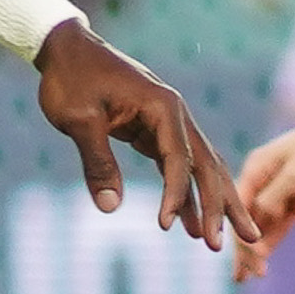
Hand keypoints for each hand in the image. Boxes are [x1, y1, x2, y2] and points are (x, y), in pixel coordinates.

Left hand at [35, 22, 253, 252]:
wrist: (67, 49)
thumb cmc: (71, 80)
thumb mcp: (78, 120)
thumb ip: (97, 162)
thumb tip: (110, 207)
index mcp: (163, 107)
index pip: (179, 159)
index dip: (176, 195)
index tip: (166, 226)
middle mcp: (176, 114)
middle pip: (207, 166)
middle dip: (219, 206)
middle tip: (227, 244)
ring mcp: (169, 123)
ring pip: (201, 168)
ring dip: (213, 204)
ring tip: (223, 242)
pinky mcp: (156, 132)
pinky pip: (180, 167)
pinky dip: (187, 194)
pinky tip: (189, 224)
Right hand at [230, 104, 294, 281]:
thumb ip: (273, 200)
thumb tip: (257, 225)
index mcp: (258, 168)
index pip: (240, 210)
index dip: (239, 239)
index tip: (243, 265)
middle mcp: (265, 178)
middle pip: (249, 220)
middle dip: (243, 250)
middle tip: (240, 280)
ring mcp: (283, 187)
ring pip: (264, 224)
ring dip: (256, 249)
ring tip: (249, 277)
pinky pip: (282, 221)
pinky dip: (273, 239)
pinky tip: (265, 256)